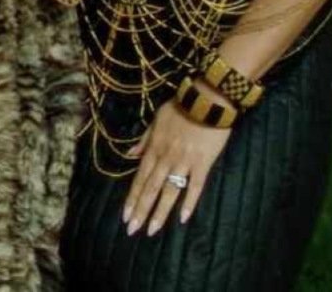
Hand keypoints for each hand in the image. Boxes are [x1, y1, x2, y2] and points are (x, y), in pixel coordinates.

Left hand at [121, 98, 232, 235]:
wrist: (206, 100)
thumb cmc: (180, 108)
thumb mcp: (156, 121)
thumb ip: (144, 140)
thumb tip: (130, 154)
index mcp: (154, 149)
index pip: (139, 179)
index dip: (132, 198)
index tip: (124, 215)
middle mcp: (165, 158)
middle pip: (150, 189)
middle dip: (140, 211)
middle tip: (132, 230)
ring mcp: (184, 162)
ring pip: (169, 192)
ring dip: (159, 212)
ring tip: (152, 230)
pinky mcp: (203, 163)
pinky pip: (195, 186)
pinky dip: (189, 202)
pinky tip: (183, 219)